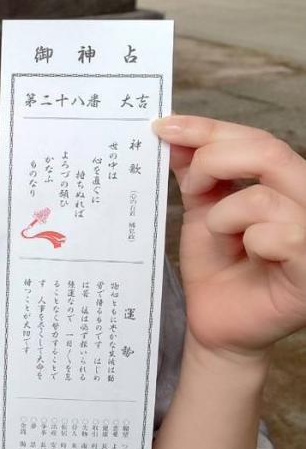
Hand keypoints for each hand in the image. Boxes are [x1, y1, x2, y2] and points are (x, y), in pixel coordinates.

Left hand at [153, 115, 305, 362]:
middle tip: (192, 183)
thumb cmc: (216, 266)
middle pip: (269, 152)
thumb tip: (174, 129)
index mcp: (285, 184)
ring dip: (225, 215)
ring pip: (266, 197)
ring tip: (221, 236)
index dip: (209, 128)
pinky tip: (248, 255)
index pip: (257, 139)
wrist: (215, 322)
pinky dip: (250, 241)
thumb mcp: (201, 208)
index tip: (164, 126)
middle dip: (215, 159)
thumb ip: (196, 171)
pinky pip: (282, 235)